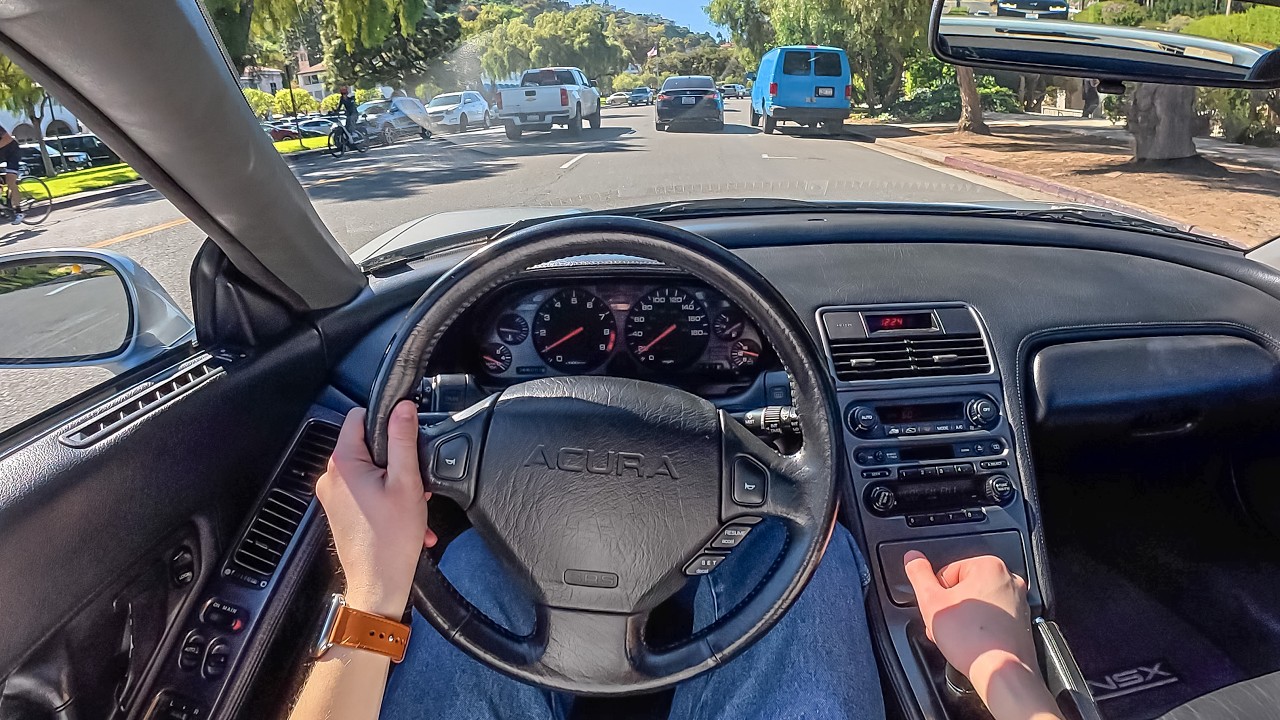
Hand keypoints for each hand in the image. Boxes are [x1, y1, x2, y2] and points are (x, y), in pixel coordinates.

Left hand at [316, 402, 436, 618]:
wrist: (378, 584)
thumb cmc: (390, 540)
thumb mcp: (407, 482)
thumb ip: (404, 440)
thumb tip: (402, 408)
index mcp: (343, 464)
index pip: (358, 416)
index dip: (385, 420)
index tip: (404, 436)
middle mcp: (331, 477)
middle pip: (366, 445)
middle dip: (394, 457)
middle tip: (412, 479)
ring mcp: (333, 496)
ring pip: (369, 470)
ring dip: (394, 481)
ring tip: (411, 502)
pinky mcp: (339, 510)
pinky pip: (364, 490)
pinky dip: (385, 497)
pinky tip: (403, 515)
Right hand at [904, 552, 1059, 719]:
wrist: (1000, 671)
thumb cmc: (970, 639)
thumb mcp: (931, 602)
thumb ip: (919, 575)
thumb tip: (912, 558)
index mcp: (989, 566)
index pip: (948, 572)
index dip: (937, 594)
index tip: (939, 611)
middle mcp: (1009, 580)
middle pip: (964, 588)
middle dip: (950, 607)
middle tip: (946, 625)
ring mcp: (1019, 602)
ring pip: (978, 604)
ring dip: (963, 618)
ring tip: (958, 637)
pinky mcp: (1022, 623)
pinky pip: (992, 619)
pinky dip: (980, 628)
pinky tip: (972, 643)